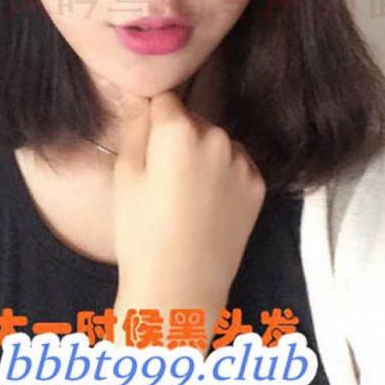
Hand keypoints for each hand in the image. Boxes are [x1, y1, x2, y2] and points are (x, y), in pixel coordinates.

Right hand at [109, 87, 265, 310]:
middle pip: (193, 119)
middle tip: (164, 176)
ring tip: (188, 194)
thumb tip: (141, 98)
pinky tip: (209, 204)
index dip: (153, 118)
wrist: (182, 287)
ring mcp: (242, 160)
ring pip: (216, 142)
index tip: (147, 141)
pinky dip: (224, 174)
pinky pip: (236, 164)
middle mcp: (217, 135)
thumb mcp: (125, 174)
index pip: (164, 99)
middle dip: (179, 136)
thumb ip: (135, 126)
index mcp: (178, 129)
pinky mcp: (258, 184)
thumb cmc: (141, 231)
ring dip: (204, 153)